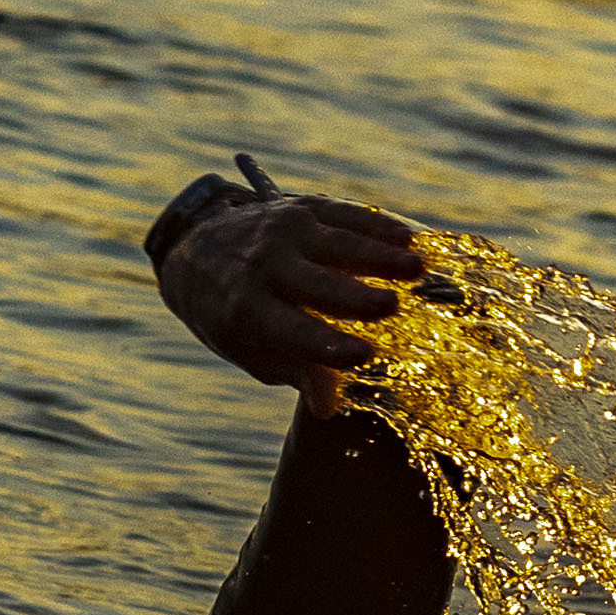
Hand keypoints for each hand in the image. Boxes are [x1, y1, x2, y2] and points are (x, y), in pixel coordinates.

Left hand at [156, 193, 423, 416]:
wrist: (197, 250)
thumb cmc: (234, 317)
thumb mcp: (252, 352)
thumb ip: (295, 372)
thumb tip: (329, 407)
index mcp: (247, 310)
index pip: (292, 331)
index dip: (327, 346)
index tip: (365, 356)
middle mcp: (264, 266)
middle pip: (316, 282)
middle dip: (354, 295)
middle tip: (393, 307)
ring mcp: (284, 231)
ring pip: (335, 242)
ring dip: (378, 254)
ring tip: (417, 268)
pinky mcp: (301, 207)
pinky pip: (342, 213)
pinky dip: (375, 225)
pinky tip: (408, 238)